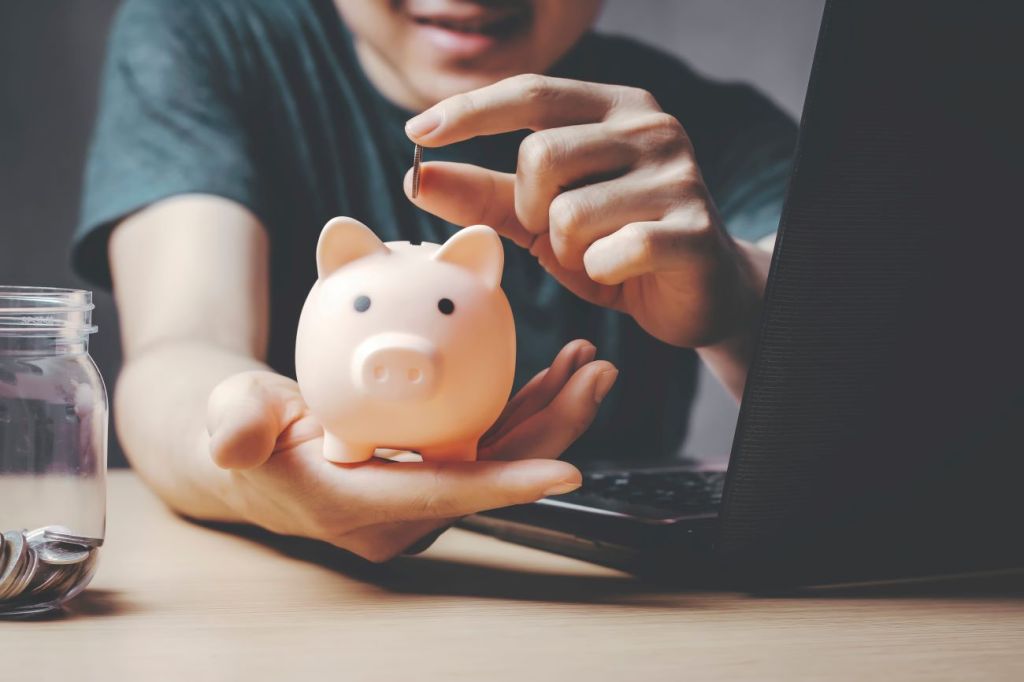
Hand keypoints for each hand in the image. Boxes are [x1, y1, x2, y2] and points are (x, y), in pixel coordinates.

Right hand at [205, 340, 616, 561]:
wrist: (246, 447)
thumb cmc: (240, 426)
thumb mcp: (230, 419)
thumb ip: (234, 427)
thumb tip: (235, 442)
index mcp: (355, 503)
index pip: (442, 495)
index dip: (506, 484)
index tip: (569, 470)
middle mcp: (397, 510)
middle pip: (490, 474)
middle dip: (553, 432)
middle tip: (598, 376)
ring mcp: (417, 492)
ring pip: (498, 457)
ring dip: (549, 414)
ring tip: (588, 366)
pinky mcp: (426, 470)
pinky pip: (484, 443)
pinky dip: (520, 408)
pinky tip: (551, 374)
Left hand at [405, 74, 765, 348]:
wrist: (698, 290)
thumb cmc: (612, 242)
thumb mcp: (540, 217)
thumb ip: (484, 193)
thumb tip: (416, 176)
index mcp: (614, 109)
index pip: (531, 91)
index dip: (469, 111)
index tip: (415, 132)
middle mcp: (651, 128)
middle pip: (540, 155)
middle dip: (528, 208)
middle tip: (555, 231)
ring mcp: (678, 176)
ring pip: (569, 213)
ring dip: (565, 249)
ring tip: (595, 253)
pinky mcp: (692, 229)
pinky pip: (612, 251)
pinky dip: (599, 272)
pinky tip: (622, 272)